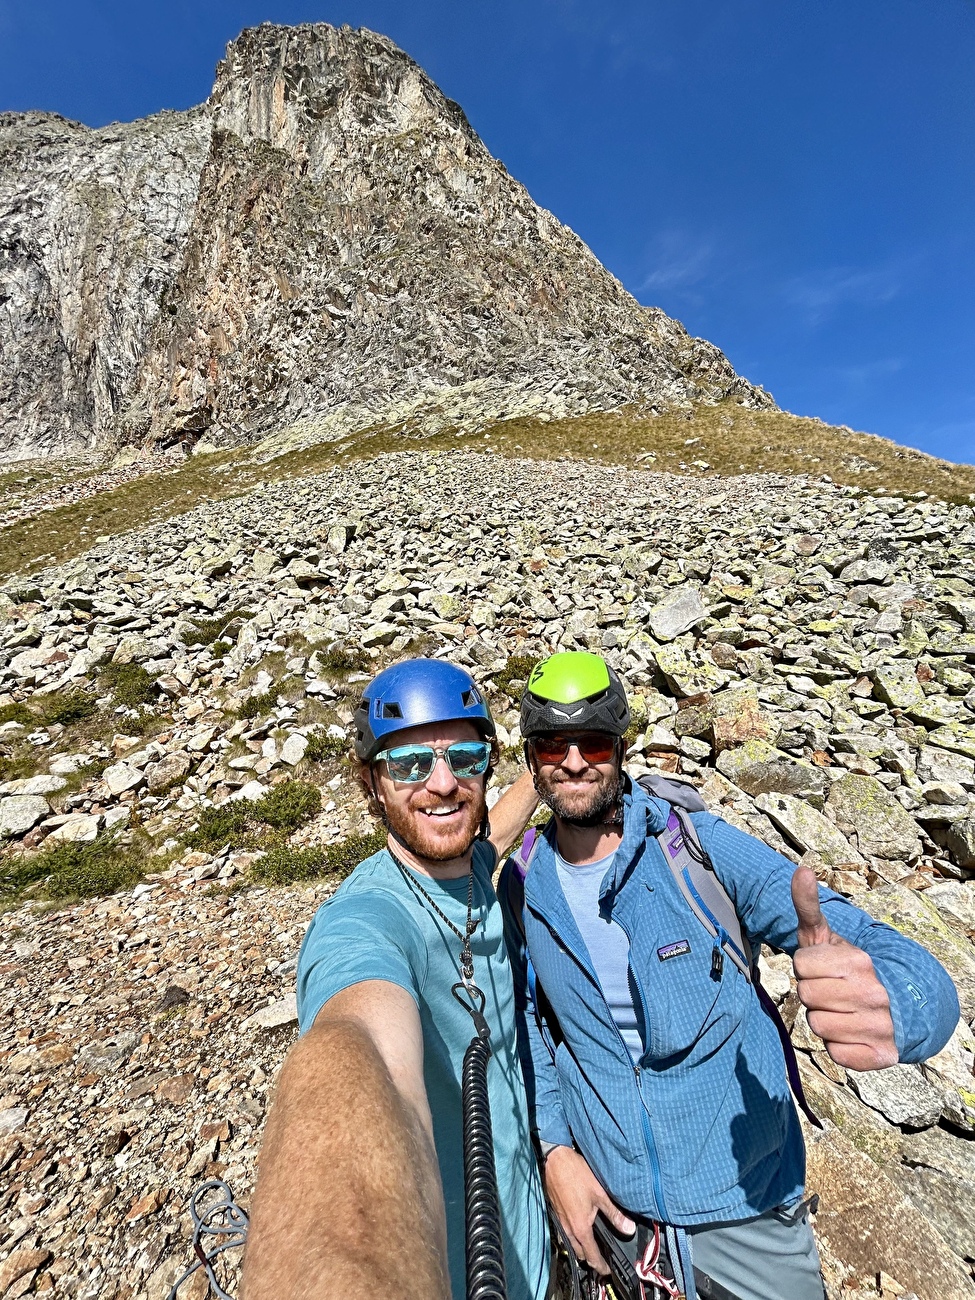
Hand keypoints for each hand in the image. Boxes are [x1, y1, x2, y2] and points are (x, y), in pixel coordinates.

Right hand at [543, 1146, 633, 1275]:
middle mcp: (568, 1229)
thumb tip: (628, 1228)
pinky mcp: (556, 1213)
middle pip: (580, 1253)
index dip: (601, 1267)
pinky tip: (580, 1227)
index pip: (591, 1256)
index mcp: (580, 1227)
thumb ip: (614, 1213)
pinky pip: (565, 1232)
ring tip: (592, 1245)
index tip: (607, 1272)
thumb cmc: (576, 1174)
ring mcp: (561, 1221)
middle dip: (591, 1259)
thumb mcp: (600, 1193)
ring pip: (571, 1243)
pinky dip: (574, 1236)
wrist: (554, 1160)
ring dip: (581, 1248)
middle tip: (602, 1259)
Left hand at [791, 866, 897, 1071]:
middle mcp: (873, 993)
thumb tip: (801, 869)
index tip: (823, 967)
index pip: (800, 966)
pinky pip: (835, 1053)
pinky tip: (851, 1032)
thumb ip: (808, 905)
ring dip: (824, 1019)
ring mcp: (879, 1025)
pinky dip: (838, 1045)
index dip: (806, 967)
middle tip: (831, 989)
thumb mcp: (825, 935)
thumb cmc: (847, 967)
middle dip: (812, 992)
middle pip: (806, 995)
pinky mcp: (880, 1055)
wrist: (897, 1004)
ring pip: (817, 1026)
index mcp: (858, 960)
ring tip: (841, 1009)